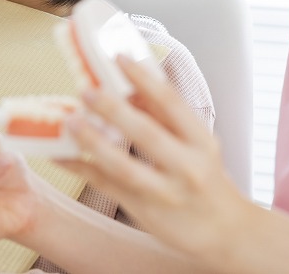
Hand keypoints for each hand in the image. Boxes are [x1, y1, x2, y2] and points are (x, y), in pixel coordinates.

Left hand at [60, 55, 253, 260]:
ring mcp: (165, 193)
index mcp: (201, 141)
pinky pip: (107, 187)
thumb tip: (131, 86)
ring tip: (70, 121)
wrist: (227, 232)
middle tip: (86, 90)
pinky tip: (61, 154)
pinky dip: (81, 168)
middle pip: (147, 133)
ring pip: (124, 167)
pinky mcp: (144, 211)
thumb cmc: (207, 180)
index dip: (144, 78)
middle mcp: (187, 167)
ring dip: (94, 142)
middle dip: (114, 110)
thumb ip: (165, 116)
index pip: (171, 103)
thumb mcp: (197, 144)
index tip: (119, 57)